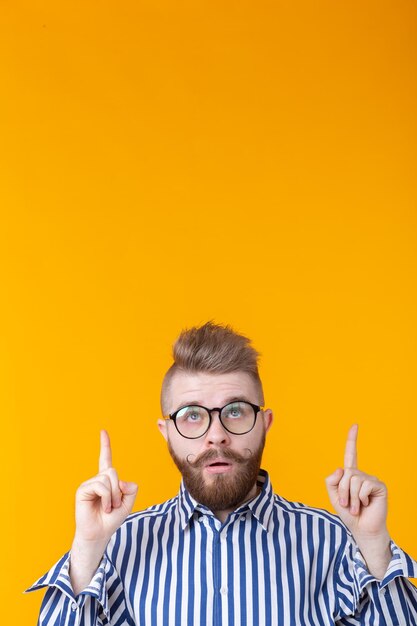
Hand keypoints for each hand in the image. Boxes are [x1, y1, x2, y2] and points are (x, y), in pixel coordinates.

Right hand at [74, 430, 137, 544]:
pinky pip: (101, 486)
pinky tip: (102, 507)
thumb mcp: (128, 503)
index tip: (103, 431)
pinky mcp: (82, 490)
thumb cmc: (111, 519)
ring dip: (113, 496)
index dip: (105, 445)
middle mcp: (97, 479)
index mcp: (107, 480)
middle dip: (118, 490)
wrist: (99, 534)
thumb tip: (122, 481)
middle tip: (114, 504)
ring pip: (108, 478)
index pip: (106, 459)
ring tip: (108, 507)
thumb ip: (131, 489)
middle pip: (113, 471)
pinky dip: (106, 498)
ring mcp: (89, 484)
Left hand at [325, 424, 387, 541]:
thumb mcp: (333, 496)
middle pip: (345, 473)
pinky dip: (360, 498)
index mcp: (350, 475)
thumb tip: (342, 468)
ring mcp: (371, 479)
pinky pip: (363, 486)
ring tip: (356, 507)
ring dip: (350, 497)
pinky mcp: (379, 486)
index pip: (351, 453)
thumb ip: (331, 481)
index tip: (355, 425)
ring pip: (353, 480)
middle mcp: (362, 474)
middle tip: (347, 504)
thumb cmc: (349, 513)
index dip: (352, 439)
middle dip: (342, 491)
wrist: (362, 529)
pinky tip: (366, 505)